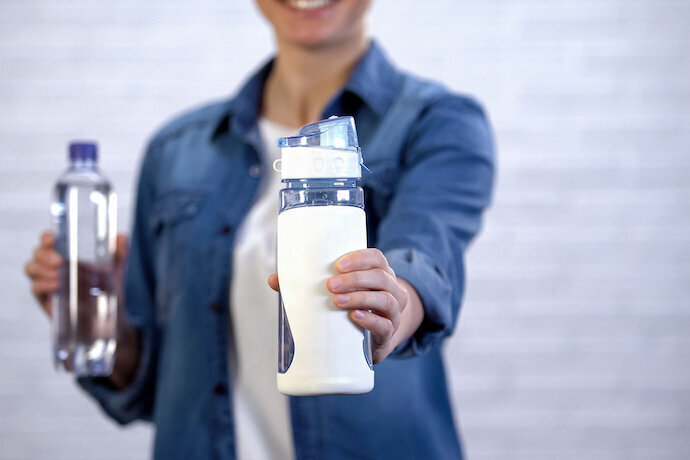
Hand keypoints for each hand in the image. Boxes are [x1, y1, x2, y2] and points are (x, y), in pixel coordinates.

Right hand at [25, 231, 127, 316]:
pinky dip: (42, 285)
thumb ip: (119, 252)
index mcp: (67, 254)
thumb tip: (122, 237)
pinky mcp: (45, 299)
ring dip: (41, 269)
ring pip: (31, 268)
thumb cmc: (107, 288)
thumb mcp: (115, 269)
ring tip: (58, 275)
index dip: (46, 238)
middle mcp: (54, 266)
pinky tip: (55, 286)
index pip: (48, 241)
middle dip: (44, 255)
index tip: (52, 240)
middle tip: (59, 262)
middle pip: (37, 253)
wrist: (108, 316)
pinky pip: (35, 289)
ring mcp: (47, 282)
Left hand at [267, 248, 423, 363]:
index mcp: (380, 274)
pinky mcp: (387, 336)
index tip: (337, 264)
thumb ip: (308, 286)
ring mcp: (393, 313)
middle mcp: (392, 290)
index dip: (360, 258)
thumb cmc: (352, 308)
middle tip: (330, 285)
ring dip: (361, 298)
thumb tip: (273, 280)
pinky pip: (385, 326)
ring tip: (337, 301)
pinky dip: (370, 320)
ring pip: (386, 300)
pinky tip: (355, 317)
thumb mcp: (339, 293)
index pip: (377, 258)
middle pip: (381, 278)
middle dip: (356, 279)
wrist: (375, 339)